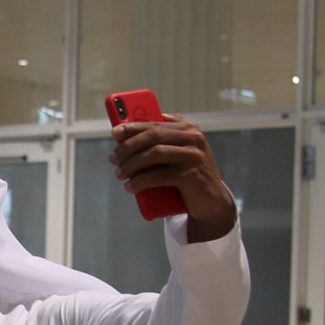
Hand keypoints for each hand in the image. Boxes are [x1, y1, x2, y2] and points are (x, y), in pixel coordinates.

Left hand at [109, 114, 236, 241]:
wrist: (210, 200)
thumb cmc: (186, 174)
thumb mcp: (177, 153)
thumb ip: (163, 140)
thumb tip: (127, 131)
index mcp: (188, 129)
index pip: (155, 124)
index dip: (132, 127)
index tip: (115, 133)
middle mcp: (193, 139)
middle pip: (152, 137)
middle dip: (128, 147)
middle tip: (113, 159)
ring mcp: (194, 157)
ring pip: (154, 154)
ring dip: (131, 165)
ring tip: (119, 174)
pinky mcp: (191, 176)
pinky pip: (159, 176)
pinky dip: (140, 182)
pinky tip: (130, 187)